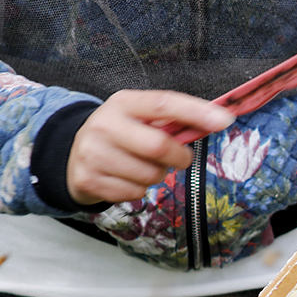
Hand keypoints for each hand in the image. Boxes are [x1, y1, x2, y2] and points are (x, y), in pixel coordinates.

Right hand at [66, 90, 234, 204]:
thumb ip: (171, 120)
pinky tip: (126, 178)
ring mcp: (93, 153)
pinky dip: (139, 190)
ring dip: (157, 175)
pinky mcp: (89, 180)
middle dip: (179, 157)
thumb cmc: (120, 134)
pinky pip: (134, 193)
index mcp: (122, 103)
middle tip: (181, 159)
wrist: (73, 154)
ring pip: (149, 175)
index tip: (224, 121)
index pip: (164, 103)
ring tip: (143, 166)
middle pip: (158, 146)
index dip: (196, 112)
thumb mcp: (138, 117)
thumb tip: (216, 121)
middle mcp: (104, 125)